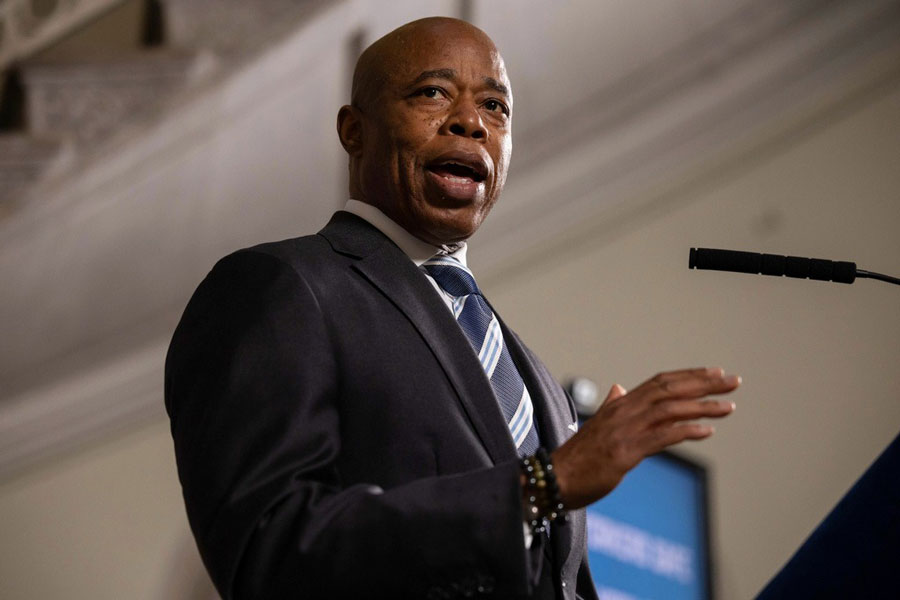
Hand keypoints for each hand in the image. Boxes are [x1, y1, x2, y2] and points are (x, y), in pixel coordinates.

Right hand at [551, 367, 738, 508]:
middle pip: (669, 389)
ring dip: (702, 406)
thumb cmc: (577, 457)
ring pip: (669, 409)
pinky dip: (686, 431)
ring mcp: (624, 431)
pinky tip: (707, 431)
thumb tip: (619, 387)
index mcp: (619, 405)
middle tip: (733, 381)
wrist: (553, 478)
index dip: (689, 375)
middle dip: (704, 384)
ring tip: (728, 407)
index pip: (659, 382)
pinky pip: (661, 437)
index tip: (714, 373)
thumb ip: (612, 406)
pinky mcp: (624, 452)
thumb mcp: (597, 426)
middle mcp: (623, 411)